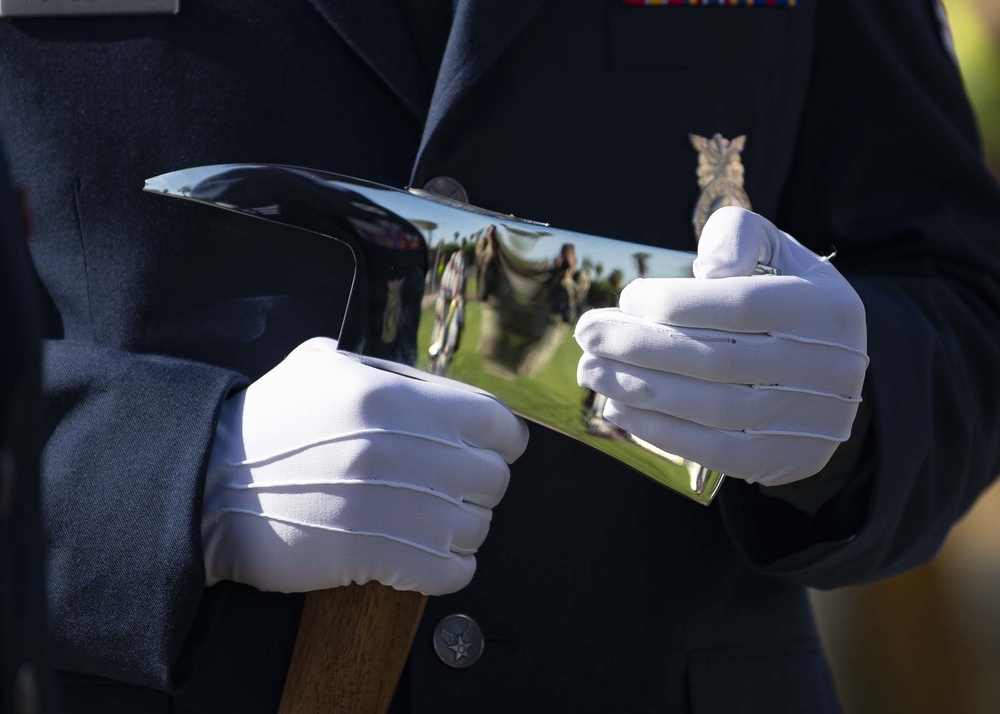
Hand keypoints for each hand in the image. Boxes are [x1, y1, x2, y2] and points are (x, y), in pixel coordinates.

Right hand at [202, 337, 528, 594]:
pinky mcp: (372, 557)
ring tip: (431, 520)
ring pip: (476, 527)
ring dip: (461, 527)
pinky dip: (447, 566)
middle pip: (491, 478)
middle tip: (450, 486)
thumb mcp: (322, 366)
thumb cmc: (268, 424)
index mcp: (390, 399)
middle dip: (478, 484)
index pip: (494, 422)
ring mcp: (387, 507)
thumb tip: (446, 392)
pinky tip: (423, 553)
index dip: (499, 438)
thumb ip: (390, 372)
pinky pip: (452, 571)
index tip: (487, 447)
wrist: (206, 487)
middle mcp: (397, 450)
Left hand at [575, 207, 867, 485]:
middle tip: (588, 334)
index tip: (628, 296)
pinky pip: (713, 450)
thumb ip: (739, 238)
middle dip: (639, 346)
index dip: (675, 302)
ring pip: (709, 409)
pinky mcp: (781, 458)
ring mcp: (804, 420)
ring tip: (591, 370)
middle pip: (716, 360)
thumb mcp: (777, 251)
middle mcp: (823, 368)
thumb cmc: (786, 297)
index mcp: (821, 308)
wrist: (836, 375)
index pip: (738, 305)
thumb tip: (707, 271)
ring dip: (638, 390)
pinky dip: (658, 431)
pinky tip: (617, 407)